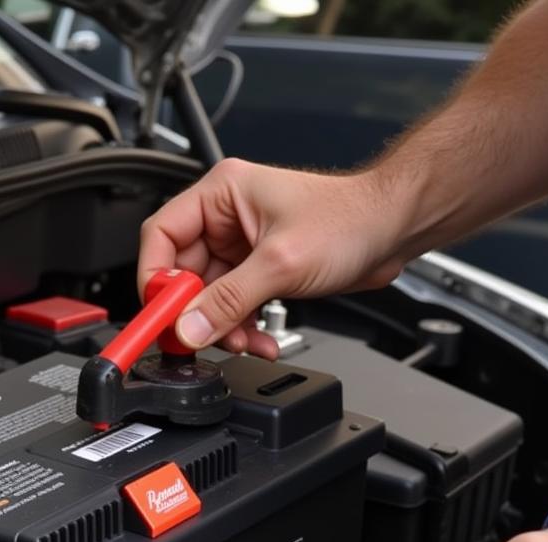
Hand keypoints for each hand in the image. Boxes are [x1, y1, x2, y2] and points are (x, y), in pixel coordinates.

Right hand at [138, 158, 408, 357]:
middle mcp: (226, 218)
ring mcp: (242, 247)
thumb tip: (188, 327)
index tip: (160, 314)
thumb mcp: (280, 263)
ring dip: (223, 327)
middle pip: (184, 275)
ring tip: (243, 341)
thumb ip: (229, 300)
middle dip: (196, 312)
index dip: (154, 279)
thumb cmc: (350, 218)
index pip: (161, 237)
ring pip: (210, 298)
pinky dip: (243, 327)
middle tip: (202, 337)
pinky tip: (260, 340)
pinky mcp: (260, 271)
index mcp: (221, 194)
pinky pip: (235, 306)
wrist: (393, 229)